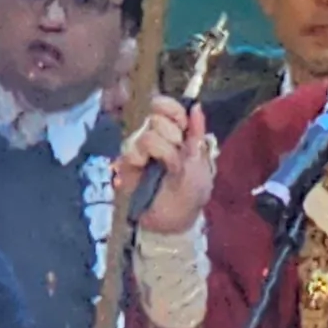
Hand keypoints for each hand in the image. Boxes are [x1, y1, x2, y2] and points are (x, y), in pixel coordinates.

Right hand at [121, 98, 215, 233]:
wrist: (172, 222)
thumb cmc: (189, 195)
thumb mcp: (201, 164)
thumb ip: (197, 134)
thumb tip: (197, 106)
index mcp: (175, 133)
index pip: (166, 105)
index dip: (172, 109)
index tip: (182, 124)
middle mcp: (154, 135)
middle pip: (156, 113)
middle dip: (174, 135)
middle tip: (178, 156)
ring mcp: (139, 147)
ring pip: (148, 132)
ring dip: (165, 152)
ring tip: (168, 169)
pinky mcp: (126, 161)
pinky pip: (135, 149)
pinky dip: (147, 160)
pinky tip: (149, 171)